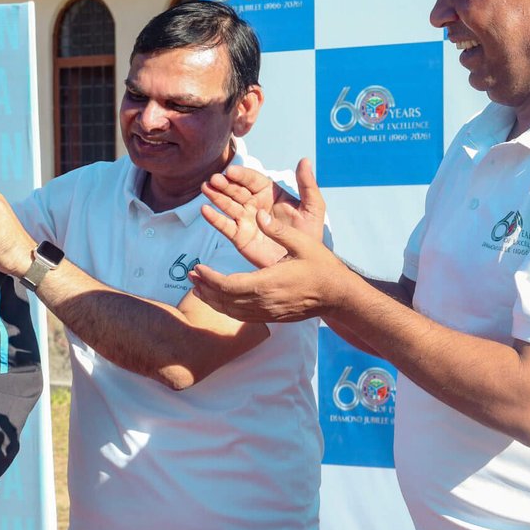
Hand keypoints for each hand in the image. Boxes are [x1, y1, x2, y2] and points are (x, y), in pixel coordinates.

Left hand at [188, 203, 350, 322]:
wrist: (338, 295)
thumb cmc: (322, 267)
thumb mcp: (303, 243)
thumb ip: (278, 230)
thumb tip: (258, 213)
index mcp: (269, 283)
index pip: (229, 285)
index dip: (210, 278)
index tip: (198, 267)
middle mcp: (265, 302)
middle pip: (225, 300)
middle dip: (205, 288)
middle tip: (190, 276)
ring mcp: (268, 312)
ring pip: (231, 311)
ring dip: (212, 300)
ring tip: (197, 288)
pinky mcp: (271, 316)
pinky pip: (242, 316)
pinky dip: (226, 308)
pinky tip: (218, 300)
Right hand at [201, 158, 326, 268]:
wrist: (302, 264)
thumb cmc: (309, 234)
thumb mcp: (313, 208)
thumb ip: (307, 185)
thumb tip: (304, 160)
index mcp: (270, 193)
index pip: (253, 180)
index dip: (242, 175)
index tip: (231, 172)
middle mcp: (255, 204)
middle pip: (237, 190)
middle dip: (225, 184)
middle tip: (215, 180)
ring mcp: (245, 220)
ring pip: (228, 205)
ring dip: (216, 197)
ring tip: (205, 188)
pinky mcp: (239, 236)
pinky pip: (225, 226)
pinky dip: (214, 218)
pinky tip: (205, 210)